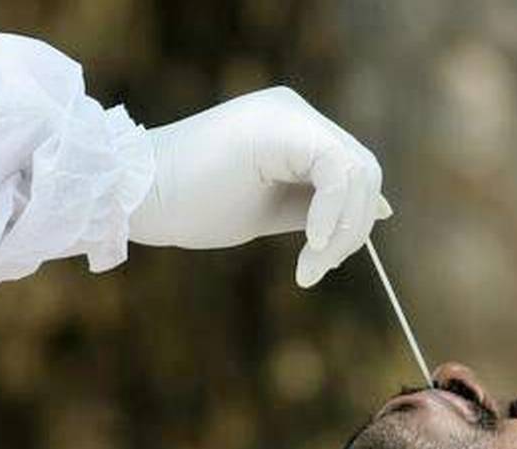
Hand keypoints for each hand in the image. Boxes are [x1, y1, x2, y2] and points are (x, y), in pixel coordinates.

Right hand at [128, 87, 391, 287]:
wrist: (135, 194)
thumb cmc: (188, 205)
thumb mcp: (267, 208)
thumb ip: (317, 206)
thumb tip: (380, 211)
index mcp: (290, 126)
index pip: (351, 170)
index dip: (352, 221)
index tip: (323, 262)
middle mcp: (294, 111)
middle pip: (364, 169)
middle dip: (352, 229)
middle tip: (317, 268)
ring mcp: (289, 114)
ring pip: (358, 172)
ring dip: (344, 231)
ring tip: (310, 267)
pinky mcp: (282, 128)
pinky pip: (338, 171)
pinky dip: (333, 215)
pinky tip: (311, 248)